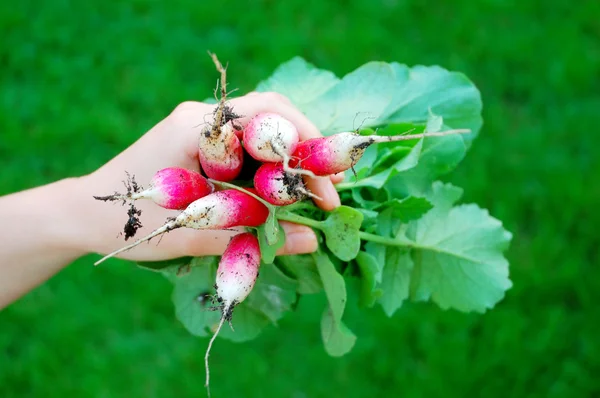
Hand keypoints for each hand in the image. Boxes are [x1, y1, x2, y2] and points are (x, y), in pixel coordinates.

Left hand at [78, 92, 342, 260]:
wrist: (82, 217)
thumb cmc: (127, 223)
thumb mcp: (193, 233)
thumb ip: (252, 236)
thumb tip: (311, 241)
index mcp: (196, 126)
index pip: (267, 115)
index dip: (306, 145)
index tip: (327, 184)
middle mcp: (202, 119)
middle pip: (271, 122)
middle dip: (306, 156)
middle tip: (330, 193)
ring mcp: (202, 132)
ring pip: (262, 138)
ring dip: (291, 166)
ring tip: (316, 197)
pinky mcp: (202, 149)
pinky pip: (246, 154)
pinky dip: (270, 175)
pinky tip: (285, 198)